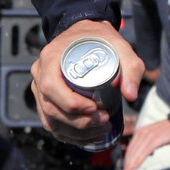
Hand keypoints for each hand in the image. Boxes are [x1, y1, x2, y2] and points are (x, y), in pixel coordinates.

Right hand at [29, 21, 142, 146]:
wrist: (84, 33)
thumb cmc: (99, 39)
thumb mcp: (119, 45)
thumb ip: (131, 67)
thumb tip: (130, 96)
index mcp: (50, 58)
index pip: (52, 88)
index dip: (73, 105)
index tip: (98, 110)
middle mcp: (39, 73)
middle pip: (51, 108)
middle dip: (78, 122)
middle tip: (105, 122)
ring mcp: (38, 88)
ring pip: (50, 119)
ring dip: (75, 132)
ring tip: (101, 130)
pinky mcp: (45, 99)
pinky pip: (51, 122)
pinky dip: (68, 134)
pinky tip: (89, 136)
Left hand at [121, 114, 169, 169]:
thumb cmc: (169, 130)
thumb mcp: (154, 135)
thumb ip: (148, 144)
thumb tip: (146, 154)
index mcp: (140, 131)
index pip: (130, 148)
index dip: (127, 160)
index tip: (126, 168)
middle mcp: (142, 132)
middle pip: (131, 151)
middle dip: (127, 164)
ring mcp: (148, 135)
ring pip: (136, 152)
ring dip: (131, 164)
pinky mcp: (155, 139)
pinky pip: (144, 152)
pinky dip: (139, 160)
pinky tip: (136, 167)